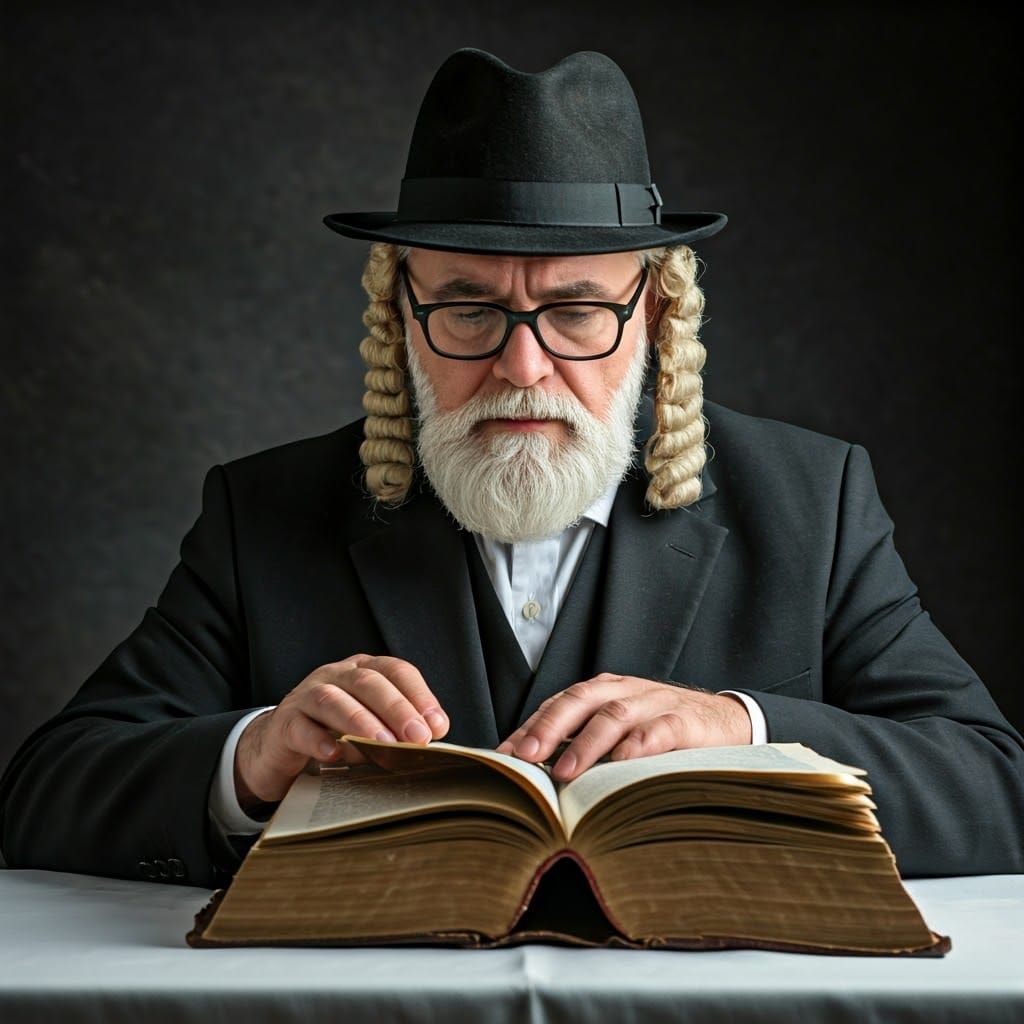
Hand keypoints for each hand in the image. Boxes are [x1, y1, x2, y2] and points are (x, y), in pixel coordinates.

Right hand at [234, 654, 448, 807]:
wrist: (281, 745)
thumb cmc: (336, 732)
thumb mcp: (371, 728)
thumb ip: (397, 731)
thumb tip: (429, 740)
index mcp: (363, 670)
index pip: (395, 671)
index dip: (419, 695)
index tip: (438, 725)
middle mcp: (335, 675)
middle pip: (367, 682)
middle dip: (396, 708)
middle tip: (418, 737)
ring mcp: (306, 696)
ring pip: (332, 699)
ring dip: (361, 721)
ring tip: (383, 745)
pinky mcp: (284, 723)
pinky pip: (299, 728)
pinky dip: (318, 740)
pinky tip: (335, 754)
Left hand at [496, 673, 751, 781]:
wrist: (724, 721)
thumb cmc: (659, 729)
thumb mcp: (619, 730)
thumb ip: (581, 742)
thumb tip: (532, 771)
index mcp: (603, 691)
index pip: (558, 703)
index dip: (530, 727)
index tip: (503, 755)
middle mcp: (624, 692)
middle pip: (580, 700)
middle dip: (549, 728)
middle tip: (524, 757)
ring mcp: (654, 704)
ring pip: (614, 716)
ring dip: (586, 744)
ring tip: (564, 771)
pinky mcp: (685, 722)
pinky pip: (659, 730)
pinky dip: (639, 744)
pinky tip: (622, 761)